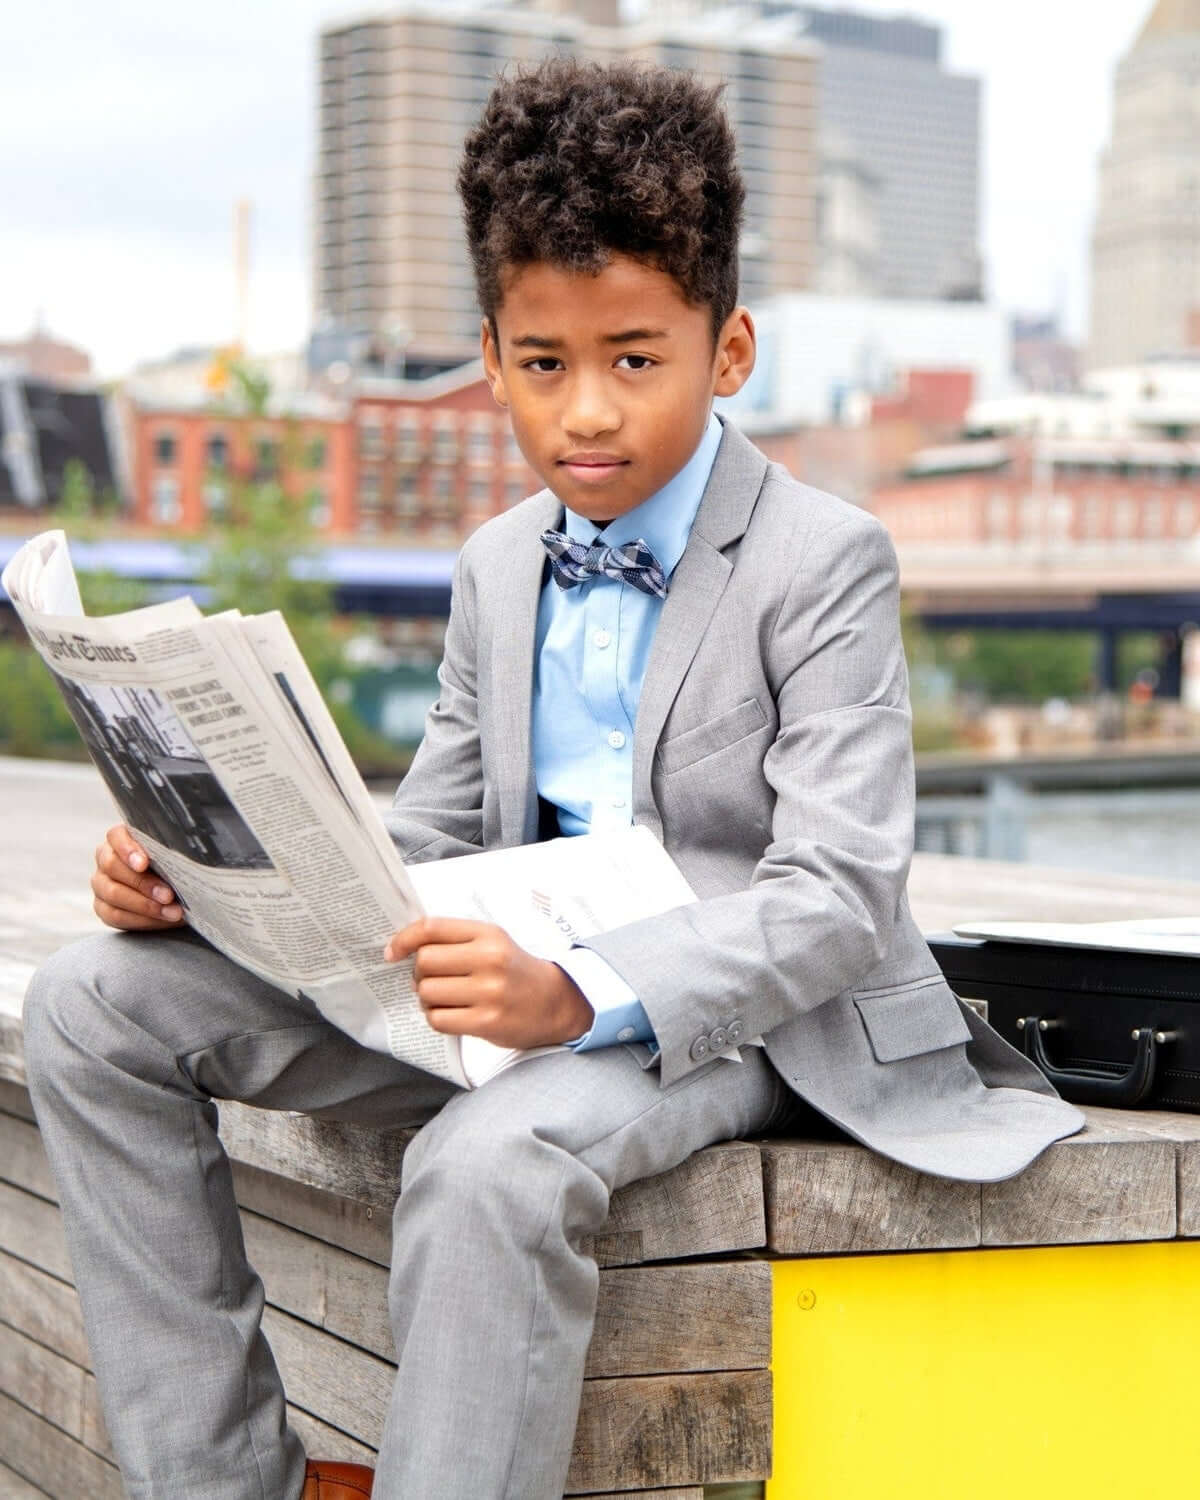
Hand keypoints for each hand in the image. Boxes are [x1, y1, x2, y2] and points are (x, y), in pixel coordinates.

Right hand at [91, 824, 184, 930]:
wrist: (175, 889)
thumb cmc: (175, 864)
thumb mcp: (175, 853)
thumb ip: (175, 850)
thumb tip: (192, 858)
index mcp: (120, 838)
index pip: (116, 836)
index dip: (128, 849)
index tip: (145, 863)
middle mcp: (105, 858)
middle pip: (113, 867)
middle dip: (144, 883)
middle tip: (169, 895)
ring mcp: (101, 884)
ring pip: (113, 894)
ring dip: (145, 905)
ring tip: (173, 912)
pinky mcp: (103, 907)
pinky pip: (115, 916)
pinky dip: (142, 920)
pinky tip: (163, 920)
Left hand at [384, 918, 592, 1049]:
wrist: (555, 1002)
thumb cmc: (515, 971)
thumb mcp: (493, 942)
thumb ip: (456, 939)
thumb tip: (406, 948)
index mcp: (487, 934)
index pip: (431, 928)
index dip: (403, 939)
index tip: (392, 952)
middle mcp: (489, 959)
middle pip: (425, 962)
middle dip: (418, 974)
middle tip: (429, 980)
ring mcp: (489, 992)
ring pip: (428, 992)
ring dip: (426, 998)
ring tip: (443, 999)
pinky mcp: (487, 1021)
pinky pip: (438, 1019)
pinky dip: (436, 1018)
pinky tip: (451, 1014)